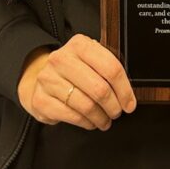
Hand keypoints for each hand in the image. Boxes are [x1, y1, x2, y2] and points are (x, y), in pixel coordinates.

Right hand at [17, 34, 136, 130]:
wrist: (40, 77)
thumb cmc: (73, 71)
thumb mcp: (90, 60)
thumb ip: (108, 69)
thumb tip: (128, 96)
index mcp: (79, 45)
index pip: (111, 67)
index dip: (124, 90)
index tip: (129, 103)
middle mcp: (61, 59)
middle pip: (100, 88)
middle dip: (114, 106)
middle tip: (117, 112)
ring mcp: (48, 79)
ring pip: (87, 105)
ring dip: (101, 117)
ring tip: (104, 120)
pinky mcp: (41, 100)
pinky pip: (72, 116)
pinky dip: (87, 123)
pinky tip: (90, 121)